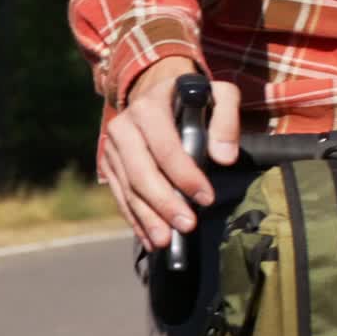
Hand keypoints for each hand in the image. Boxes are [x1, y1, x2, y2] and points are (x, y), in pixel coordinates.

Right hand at [102, 58, 240, 249]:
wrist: (157, 94)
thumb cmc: (194, 99)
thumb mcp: (219, 95)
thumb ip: (227, 121)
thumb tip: (225, 158)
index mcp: (148, 107)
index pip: (165, 147)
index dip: (185, 175)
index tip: (207, 198)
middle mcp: (123, 127)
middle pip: (140, 172)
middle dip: (164, 202)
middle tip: (187, 226)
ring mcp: (112, 149)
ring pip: (129, 189)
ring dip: (148, 218)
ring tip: (166, 240)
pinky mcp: (109, 167)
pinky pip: (121, 197)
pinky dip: (136, 220)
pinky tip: (151, 238)